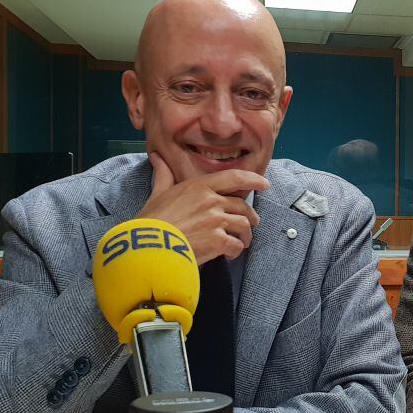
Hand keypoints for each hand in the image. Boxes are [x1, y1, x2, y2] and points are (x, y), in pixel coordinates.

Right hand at [138, 152, 268, 263]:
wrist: (148, 246)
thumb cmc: (151, 220)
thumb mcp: (157, 193)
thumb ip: (163, 176)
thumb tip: (156, 157)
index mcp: (199, 186)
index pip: (234, 178)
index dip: (253, 179)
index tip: (264, 183)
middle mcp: (211, 201)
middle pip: (242, 206)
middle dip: (250, 216)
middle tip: (251, 224)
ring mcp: (216, 221)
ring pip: (243, 226)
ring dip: (245, 236)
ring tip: (242, 243)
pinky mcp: (218, 241)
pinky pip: (236, 245)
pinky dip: (235, 251)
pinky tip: (228, 255)